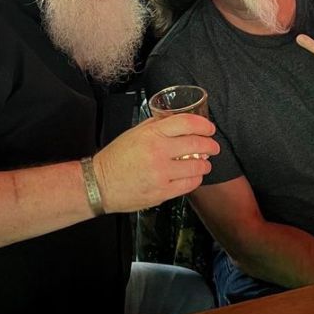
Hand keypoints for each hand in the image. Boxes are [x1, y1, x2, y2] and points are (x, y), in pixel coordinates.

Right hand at [93, 113, 219, 213]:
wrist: (100, 184)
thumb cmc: (116, 157)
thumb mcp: (134, 133)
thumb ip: (156, 125)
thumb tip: (178, 121)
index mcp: (151, 134)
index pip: (186, 123)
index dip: (204, 125)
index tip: (210, 128)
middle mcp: (158, 152)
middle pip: (197, 144)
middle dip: (211, 145)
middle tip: (214, 147)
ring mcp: (161, 174)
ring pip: (197, 167)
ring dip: (205, 164)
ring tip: (204, 163)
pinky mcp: (162, 192)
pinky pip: (189, 184)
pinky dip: (195, 179)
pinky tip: (193, 176)